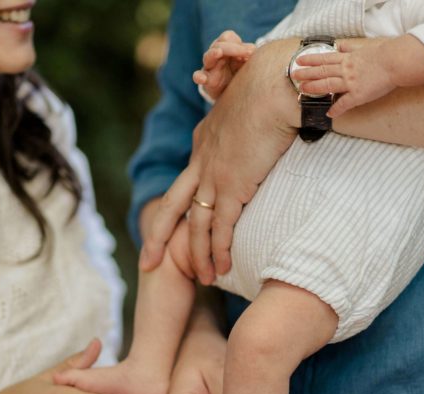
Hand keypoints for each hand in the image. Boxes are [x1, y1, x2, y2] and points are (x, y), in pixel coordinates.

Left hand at [140, 38, 301, 282]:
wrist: (276, 84)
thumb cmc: (273, 88)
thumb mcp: (252, 106)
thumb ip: (250, 125)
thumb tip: (263, 131)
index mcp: (204, 141)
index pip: (186, 181)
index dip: (179, 207)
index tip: (172, 226)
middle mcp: (202, 160)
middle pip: (172, 206)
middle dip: (157, 237)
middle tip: (147, 262)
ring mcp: (214, 175)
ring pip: (197, 226)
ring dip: (198, 256)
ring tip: (203, 279)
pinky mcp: (233, 186)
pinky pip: (221, 228)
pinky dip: (219, 251)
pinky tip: (221, 268)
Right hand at [192, 31, 254, 101]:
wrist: (230, 91)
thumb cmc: (238, 72)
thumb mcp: (244, 61)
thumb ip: (248, 54)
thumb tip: (252, 50)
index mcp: (225, 47)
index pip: (228, 37)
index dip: (239, 43)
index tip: (252, 51)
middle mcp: (215, 54)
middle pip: (219, 45)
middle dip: (234, 48)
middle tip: (250, 53)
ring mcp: (209, 66)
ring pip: (208, 56)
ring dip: (213, 54)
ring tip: (218, 52)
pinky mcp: (206, 80)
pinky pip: (198, 76)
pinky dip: (199, 77)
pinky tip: (202, 78)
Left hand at [295, 41, 396, 117]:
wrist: (396, 62)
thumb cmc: (384, 54)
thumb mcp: (364, 46)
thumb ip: (350, 46)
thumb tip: (339, 43)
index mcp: (348, 58)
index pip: (325, 58)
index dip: (311, 60)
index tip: (300, 60)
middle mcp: (346, 69)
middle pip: (322, 71)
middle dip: (306, 73)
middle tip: (294, 75)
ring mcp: (351, 82)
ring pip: (328, 85)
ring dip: (314, 88)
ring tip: (303, 90)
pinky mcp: (359, 95)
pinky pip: (344, 104)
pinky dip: (336, 109)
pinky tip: (329, 113)